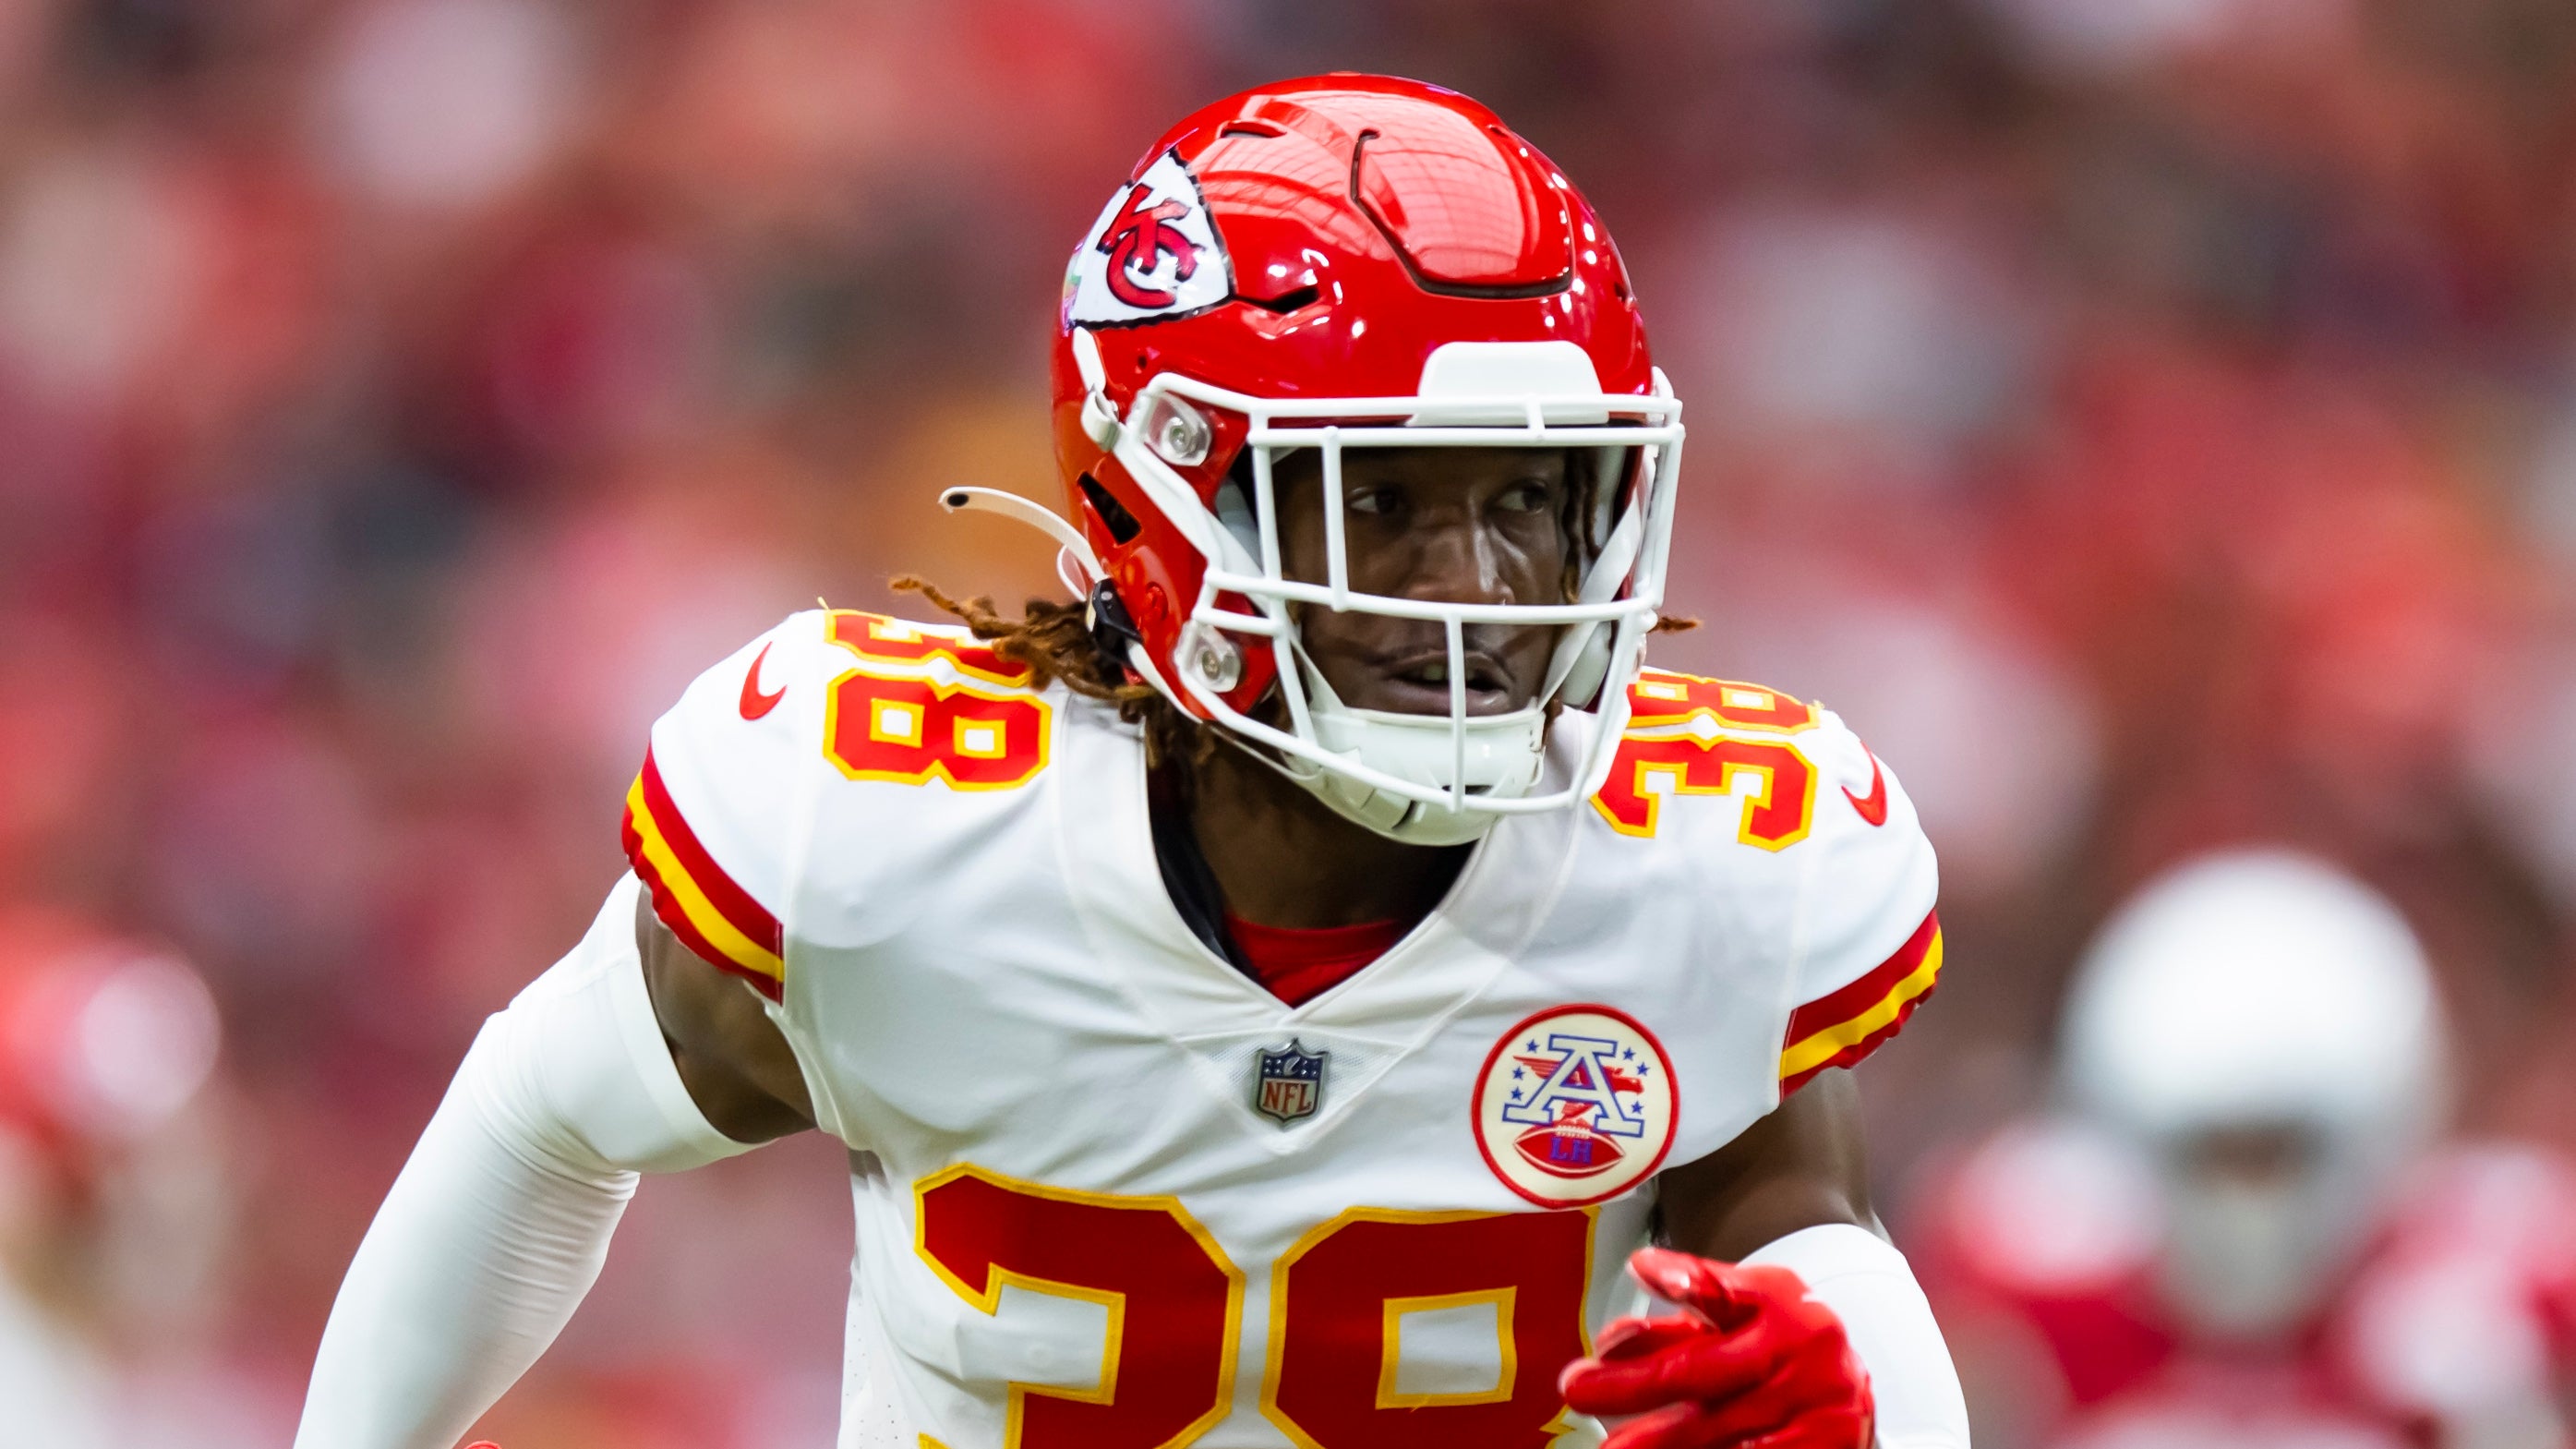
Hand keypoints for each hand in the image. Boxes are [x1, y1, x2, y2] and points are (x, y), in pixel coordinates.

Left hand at [1558, 1247, 1872, 1448]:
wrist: (1852, 1401)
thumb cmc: (1782, 1348)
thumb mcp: (1744, 1314)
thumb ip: (1686, 1312)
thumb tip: (1624, 1309)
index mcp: (1779, 1307)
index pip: (1728, 1290)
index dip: (1686, 1279)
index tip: (1642, 1269)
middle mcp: (1800, 1354)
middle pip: (1705, 1370)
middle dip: (1636, 1383)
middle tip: (1580, 1389)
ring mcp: (1815, 1409)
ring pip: (1721, 1430)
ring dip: (1660, 1441)